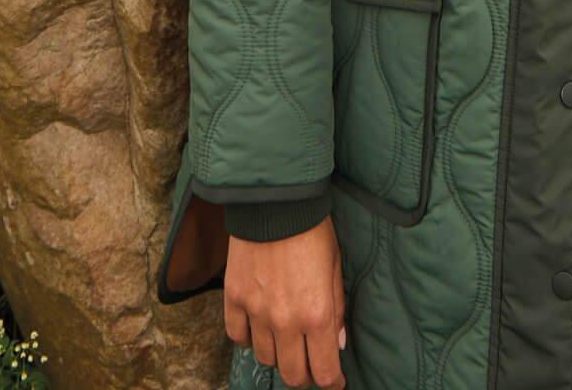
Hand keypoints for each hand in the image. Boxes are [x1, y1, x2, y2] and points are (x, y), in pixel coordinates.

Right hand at [224, 217, 346, 388]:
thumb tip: (337, 343)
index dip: (331, 382)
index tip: (334, 380)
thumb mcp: (335, 268)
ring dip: (278, 354)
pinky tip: (259, 326)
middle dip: (305, 374)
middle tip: (310, 360)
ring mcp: (257, 312)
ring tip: (285, 339)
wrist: (276, 200)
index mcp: (317, 315)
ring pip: (266, 358)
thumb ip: (337, 309)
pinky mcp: (234, 298)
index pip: (324, 371)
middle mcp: (286, 321)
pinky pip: (238, 336)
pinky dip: (249, 337)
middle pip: (293, 374)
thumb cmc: (312, 230)